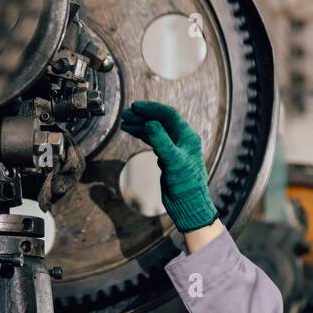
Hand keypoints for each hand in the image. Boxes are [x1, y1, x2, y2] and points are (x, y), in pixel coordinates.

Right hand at [119, 100, 218, 232]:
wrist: (188, 205)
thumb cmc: (186, 185)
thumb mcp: (173, 161)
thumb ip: (161, 141)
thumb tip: (149, 123)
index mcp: (188, 136)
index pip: (168, 114)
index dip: (151, 109)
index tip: (134, 107)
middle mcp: (182, 140)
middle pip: (160, 121)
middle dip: (142, 117)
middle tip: (125, 116)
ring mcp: (174, 148)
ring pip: (155, 130)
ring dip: (140, 125)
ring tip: (124, 123)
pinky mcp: (168, 157)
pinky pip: (153, 140)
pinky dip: (142, 135)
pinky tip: (132, 132)